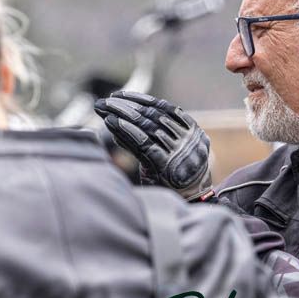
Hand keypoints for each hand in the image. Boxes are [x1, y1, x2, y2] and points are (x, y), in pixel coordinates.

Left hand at [93, 90, 211, 198]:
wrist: (192, 202)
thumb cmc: (178, 176)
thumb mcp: (176, 151)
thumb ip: (157, 136)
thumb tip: (123, 121)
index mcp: (192, 129)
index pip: (164, 108)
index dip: (140, 100)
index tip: (121, 96)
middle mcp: (186, 138)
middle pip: (152, 115)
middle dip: (127, 106)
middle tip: (107, 101)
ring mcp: (177, 151)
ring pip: (146, 126)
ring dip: (124, 115)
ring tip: (106, 109)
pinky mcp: (166, 165)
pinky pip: (143, 143)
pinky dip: (127, 131)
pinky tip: (113, 123)